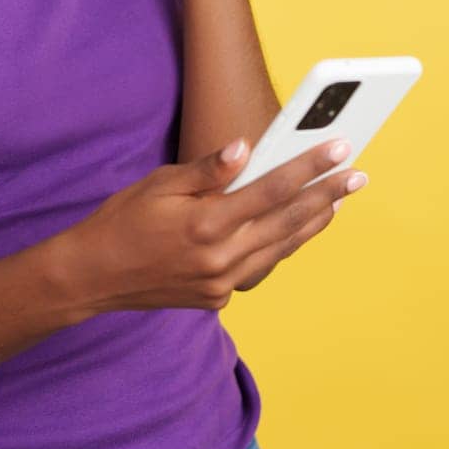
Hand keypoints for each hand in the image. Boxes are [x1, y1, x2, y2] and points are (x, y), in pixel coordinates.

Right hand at [64, 136, 364, 311]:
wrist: (92, 276)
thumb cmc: (123, 220)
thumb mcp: (161, 183)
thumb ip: (209, 170)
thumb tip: (246, 148)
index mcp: (206, 223)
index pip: (272, 189)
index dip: (310, 167)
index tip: (339, 149)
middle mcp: (219, 258)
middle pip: (287, 222)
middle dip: (327, 196)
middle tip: (357, 176)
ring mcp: (220, 283)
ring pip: (280, 250)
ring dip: (312, 224)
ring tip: (337, 202)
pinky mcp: (216, 299)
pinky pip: (257, 268)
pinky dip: (279, 246)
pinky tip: (294, 229)